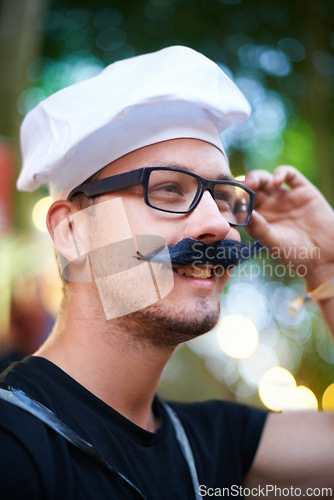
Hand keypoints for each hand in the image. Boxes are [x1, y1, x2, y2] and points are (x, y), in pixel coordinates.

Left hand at [244, 165, 333, 286]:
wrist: (325, 254)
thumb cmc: (296, 253)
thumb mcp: (273, 242)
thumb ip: (258, 227)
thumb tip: (244, 211)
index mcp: (259, 218)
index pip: (242, 204)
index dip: (236, 200)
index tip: (230, 200)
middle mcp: (270, 206)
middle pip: (251, 189)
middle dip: (244, 186)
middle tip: (242, 188)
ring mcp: (285, 197)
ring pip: (266, 179)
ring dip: (257, 177)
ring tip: (254, 183)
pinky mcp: (302, 190)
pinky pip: (289, 175)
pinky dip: (280, 173)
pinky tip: (276, 182)